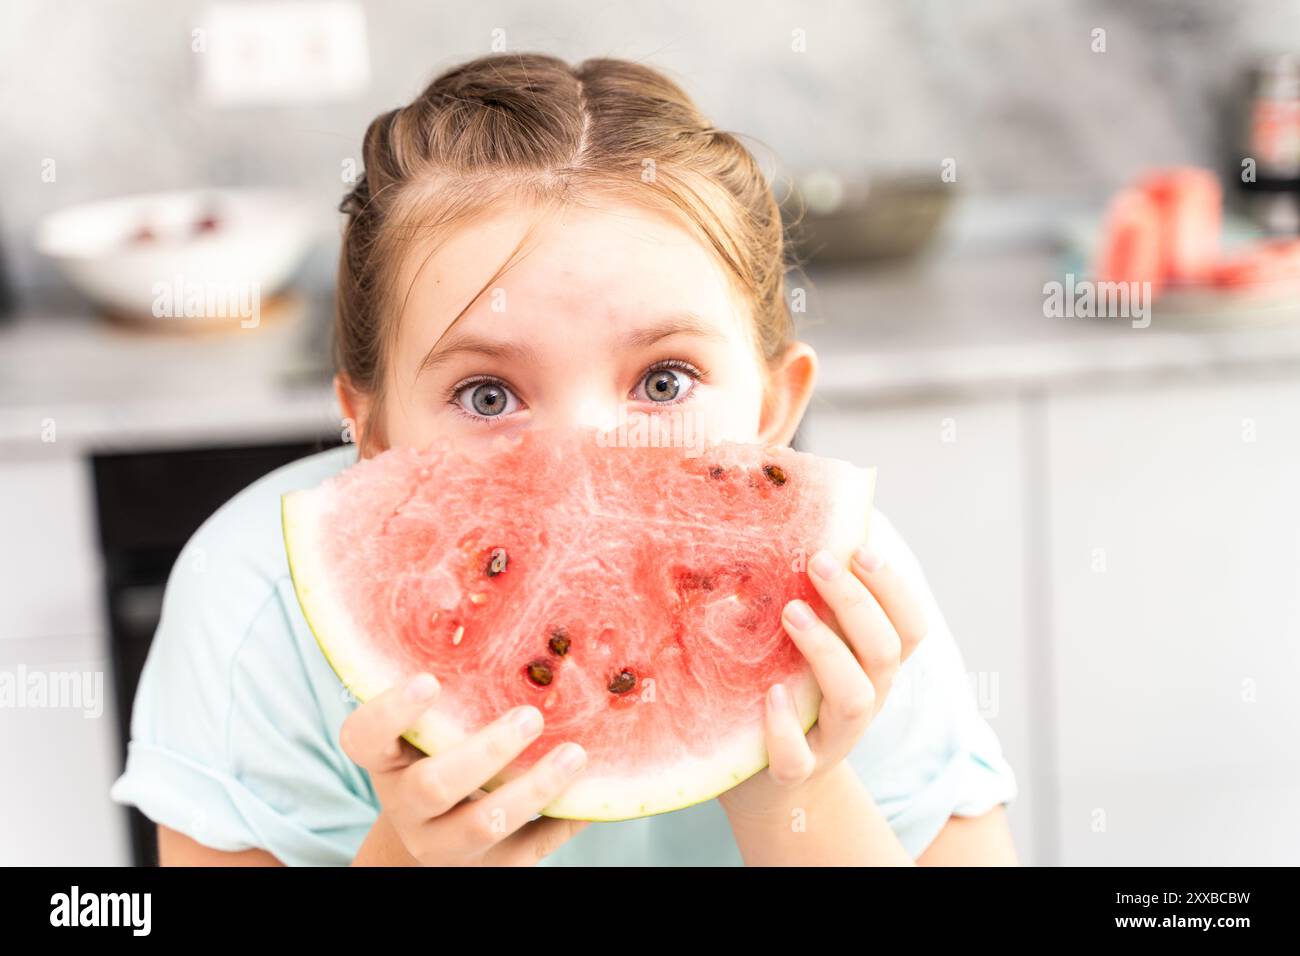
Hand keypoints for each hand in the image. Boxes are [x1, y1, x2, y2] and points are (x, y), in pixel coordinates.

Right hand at [340, 673, 588, 865]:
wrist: (430, 841)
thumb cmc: (438, 760)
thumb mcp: (428, 733)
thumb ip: (453, 700)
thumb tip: (516, 637)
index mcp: (385, 761)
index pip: (363, 738)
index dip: (391, 712)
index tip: (430, 680)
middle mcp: (407, 806)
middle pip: (433, 786)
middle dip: (486, 751)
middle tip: (531, 716)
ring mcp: (444, 844)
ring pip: (481, 824)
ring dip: (534, 788)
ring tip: (574, 754)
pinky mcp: (489, 869)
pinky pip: (528, 850)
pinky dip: (563, 822)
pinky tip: (593, 796)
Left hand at [719, 540, 927, 818]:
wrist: (765, 778)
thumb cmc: (788, 686)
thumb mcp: (810, 643)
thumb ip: (816, 598)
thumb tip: (809, 523)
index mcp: (874, 665)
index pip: (909, 625)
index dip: (894, 587)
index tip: (861, 547)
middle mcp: (866, 699)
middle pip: (885, 651)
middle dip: (856, 602)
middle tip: (818, 562)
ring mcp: (833, 738)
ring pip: (853, 697)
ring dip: (826, 649)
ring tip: (790, 612)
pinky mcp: (794, 771)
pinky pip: (796, 756)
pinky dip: (783, 725)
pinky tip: (771, 692)